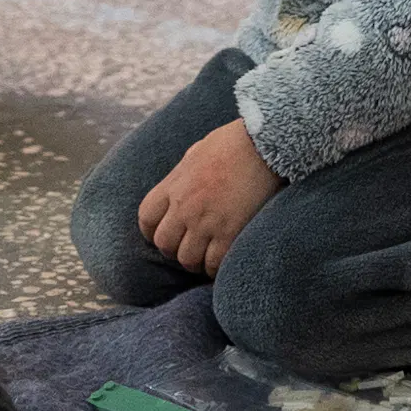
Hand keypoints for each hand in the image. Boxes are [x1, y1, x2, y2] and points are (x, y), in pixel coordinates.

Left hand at [137, 118, 281, 276]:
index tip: (163, 234)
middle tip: (189, 246)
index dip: (152, 231)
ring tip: (206, 256)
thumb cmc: (233, 143)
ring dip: (195, 261)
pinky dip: (215, 267)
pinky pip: (213, 264)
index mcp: (174, 185)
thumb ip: (183, 175)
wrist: (263, 144)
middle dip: (174, 248)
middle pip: (164, 243)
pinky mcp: (229, 233)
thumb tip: (179, 187)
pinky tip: (222, 261)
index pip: (147, 218)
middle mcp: (184, 206)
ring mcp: (206, 222)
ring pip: (187, 259)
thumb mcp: (196, 152)